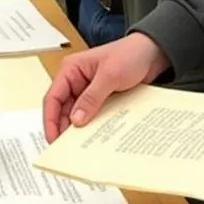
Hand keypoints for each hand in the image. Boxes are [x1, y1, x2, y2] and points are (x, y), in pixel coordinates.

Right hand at [43, 33, 169, 141]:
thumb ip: (92, 97)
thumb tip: (76, 120)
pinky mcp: (100, 98)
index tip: (53, 140)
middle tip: (66, 150)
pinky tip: (95, 138)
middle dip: (63, 128)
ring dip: (78, 129)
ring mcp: (87, 90)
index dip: (51, 120)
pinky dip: (92, 126)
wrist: (153, 53)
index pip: (53, 97)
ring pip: (76, 114)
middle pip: (62, 109)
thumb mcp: (110, 75)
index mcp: (71, 70)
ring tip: (80, 148)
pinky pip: (91, 115)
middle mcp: (75, 80)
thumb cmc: (130, 54)